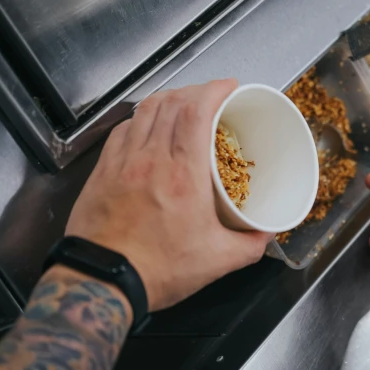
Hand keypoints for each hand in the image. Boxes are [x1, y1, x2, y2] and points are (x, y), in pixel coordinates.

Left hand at [66, 80, 271, 311]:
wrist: (103, 282)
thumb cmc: (156, 270)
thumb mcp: (218, 261)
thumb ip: (250, 245)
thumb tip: (266, 233)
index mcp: (183, 174)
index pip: (196, 111)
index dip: (214, 89)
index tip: (228, 86)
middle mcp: (150, 159)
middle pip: (171, 102)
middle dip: (195, 90)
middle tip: (212, 98)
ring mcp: (122, 162)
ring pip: (144, 111)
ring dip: (168, 100)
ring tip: (183, 105)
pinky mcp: (103, 172)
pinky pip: (123, 130)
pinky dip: (141, 120)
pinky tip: (148, 128)